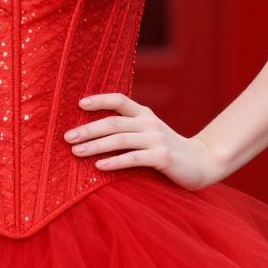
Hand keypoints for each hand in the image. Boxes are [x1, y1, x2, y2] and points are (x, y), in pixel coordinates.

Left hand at [63, 93, 223, 191]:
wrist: (201, 162)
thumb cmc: (166, 149)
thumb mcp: (148, 133)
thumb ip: (128, 128)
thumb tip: (92, 131)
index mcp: (144, 114)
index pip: (119, 100)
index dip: (99, 100)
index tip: (79, 104)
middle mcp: (149, 123)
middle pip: (113, 123)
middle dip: (87, 130)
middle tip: (66, 137)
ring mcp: (156, 139)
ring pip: (120, 140)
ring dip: (95, 146)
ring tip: (77, 152)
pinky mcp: (162, 157)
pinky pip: (133, 158)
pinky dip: (114, 162)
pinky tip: (99, 167)